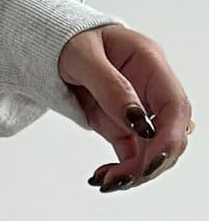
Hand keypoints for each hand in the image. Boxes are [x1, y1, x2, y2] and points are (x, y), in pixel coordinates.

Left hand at [57, 24, 192, 191]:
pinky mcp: (121, 122)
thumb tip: (139, 121)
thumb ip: (110, 85)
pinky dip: (121, 169)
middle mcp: (149, 86)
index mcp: (148, 61)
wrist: (46, 42)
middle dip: (151, 161)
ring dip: (135, 171)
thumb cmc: (66, 38)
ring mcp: (137, 107)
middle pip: (169, 132)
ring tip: (105, 181)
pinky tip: (102, 177)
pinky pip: (131, 151)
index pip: (174, 105)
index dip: (169, 137)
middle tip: (120, 179)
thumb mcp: (81, 55)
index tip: (151, 161)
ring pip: (152, 148)